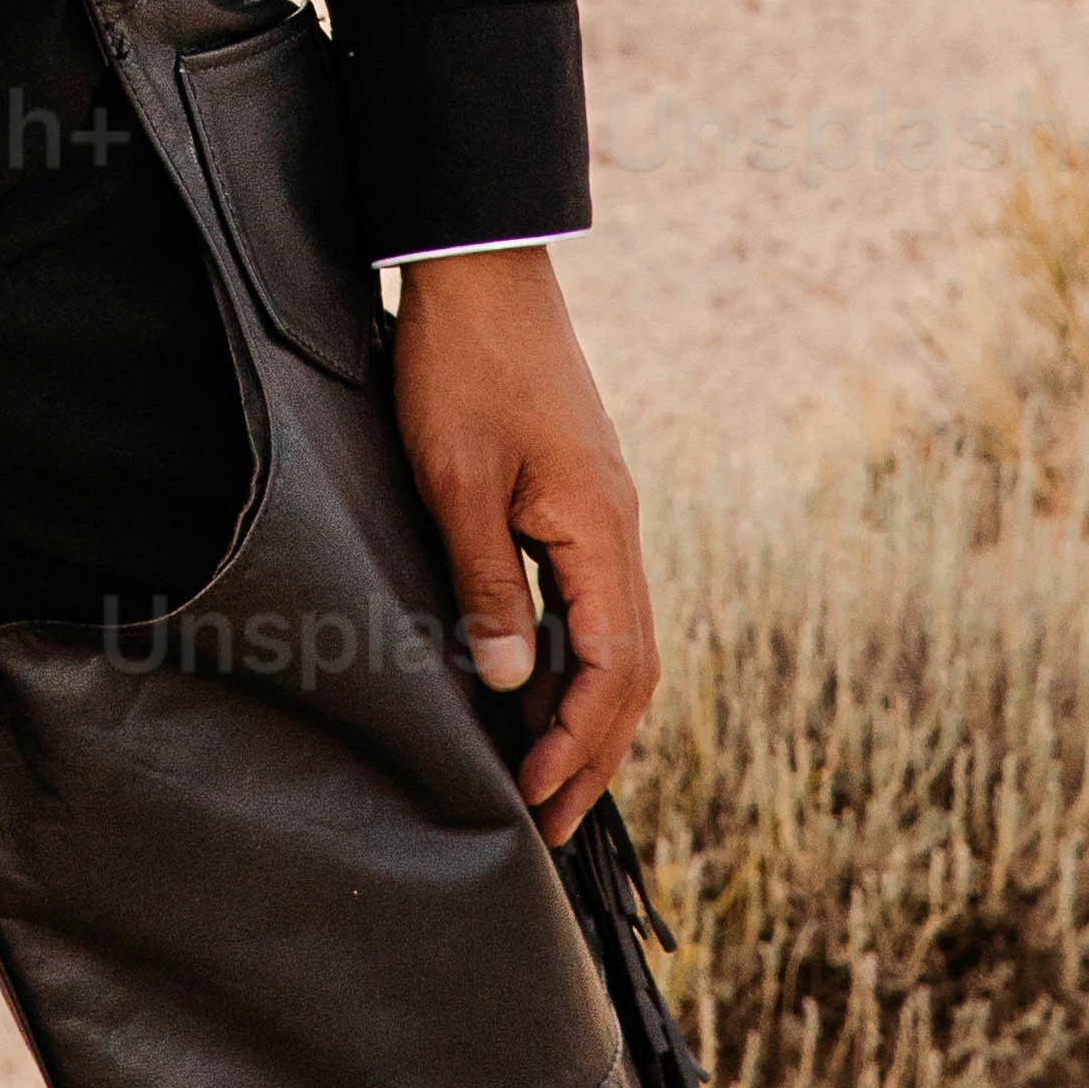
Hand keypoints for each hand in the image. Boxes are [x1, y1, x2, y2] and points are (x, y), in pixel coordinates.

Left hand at [386, 245, 653, 848]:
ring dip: (588, 709)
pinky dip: (579, 657)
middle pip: (631, 666)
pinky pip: (596, 598)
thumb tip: (513, 684)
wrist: (479, 267)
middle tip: (550, 820)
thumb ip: (487, 584)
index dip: (577, 743)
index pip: (613, 668)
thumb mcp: (457, 481)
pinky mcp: (579, 492)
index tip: (535, 798)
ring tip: (545, 772)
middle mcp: (617, 525)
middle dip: (594, 749)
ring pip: (619, 635)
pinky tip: (540, 682)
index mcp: (599, 527)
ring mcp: (603, 508)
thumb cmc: (460, 365)